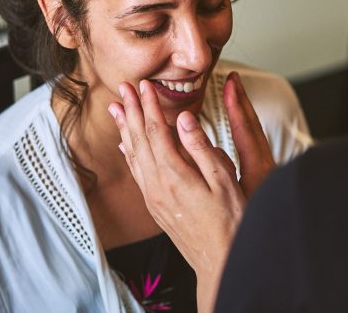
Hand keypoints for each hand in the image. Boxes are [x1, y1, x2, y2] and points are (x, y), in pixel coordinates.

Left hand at [108, 73, 275, 312]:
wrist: (220, 261)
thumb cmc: (231, 221)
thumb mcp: (224, 180)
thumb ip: (201, 147)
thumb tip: (183, 118)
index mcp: (174, 175)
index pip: (156, 131)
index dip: (149, 106)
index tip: (144, 85)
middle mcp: (157, 186)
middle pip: (139, 139)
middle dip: (131, 110)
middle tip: (123, 86)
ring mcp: (153, 197)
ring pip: (133, 155)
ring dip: (125, 128)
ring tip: (116, 108)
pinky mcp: (155, 206)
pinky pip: (136, 172)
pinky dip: (129, 153)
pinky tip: (125, 145)